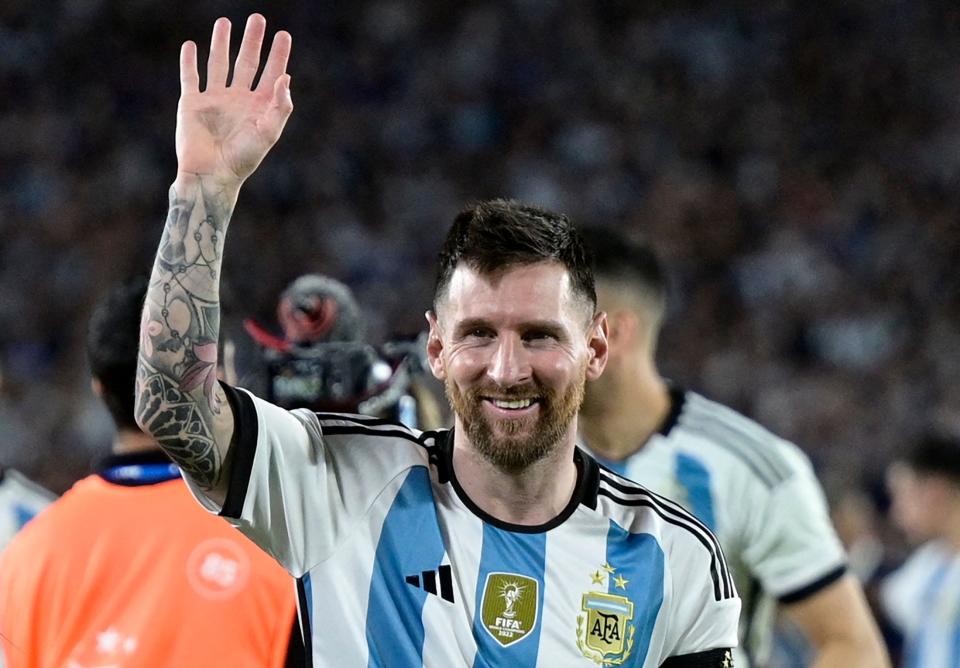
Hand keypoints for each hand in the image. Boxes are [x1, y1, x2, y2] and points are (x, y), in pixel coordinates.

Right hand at [176, 14, 292, 183]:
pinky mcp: (192, 104)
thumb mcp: (268, 133)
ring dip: (221, 44)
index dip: (278, 55)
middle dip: (252, 41)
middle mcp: (238, 100)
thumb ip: (280, 107)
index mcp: (259, 107)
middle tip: (257, 18)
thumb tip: (285, 78)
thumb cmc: (243, 159)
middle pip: (247, 63)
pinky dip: (189, 62)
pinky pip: (191, 78)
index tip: (283, 35)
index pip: (272, 74)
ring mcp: (215, 100)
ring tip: (224, 22)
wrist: (211, 175)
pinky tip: (191, 46)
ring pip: (219, 64)